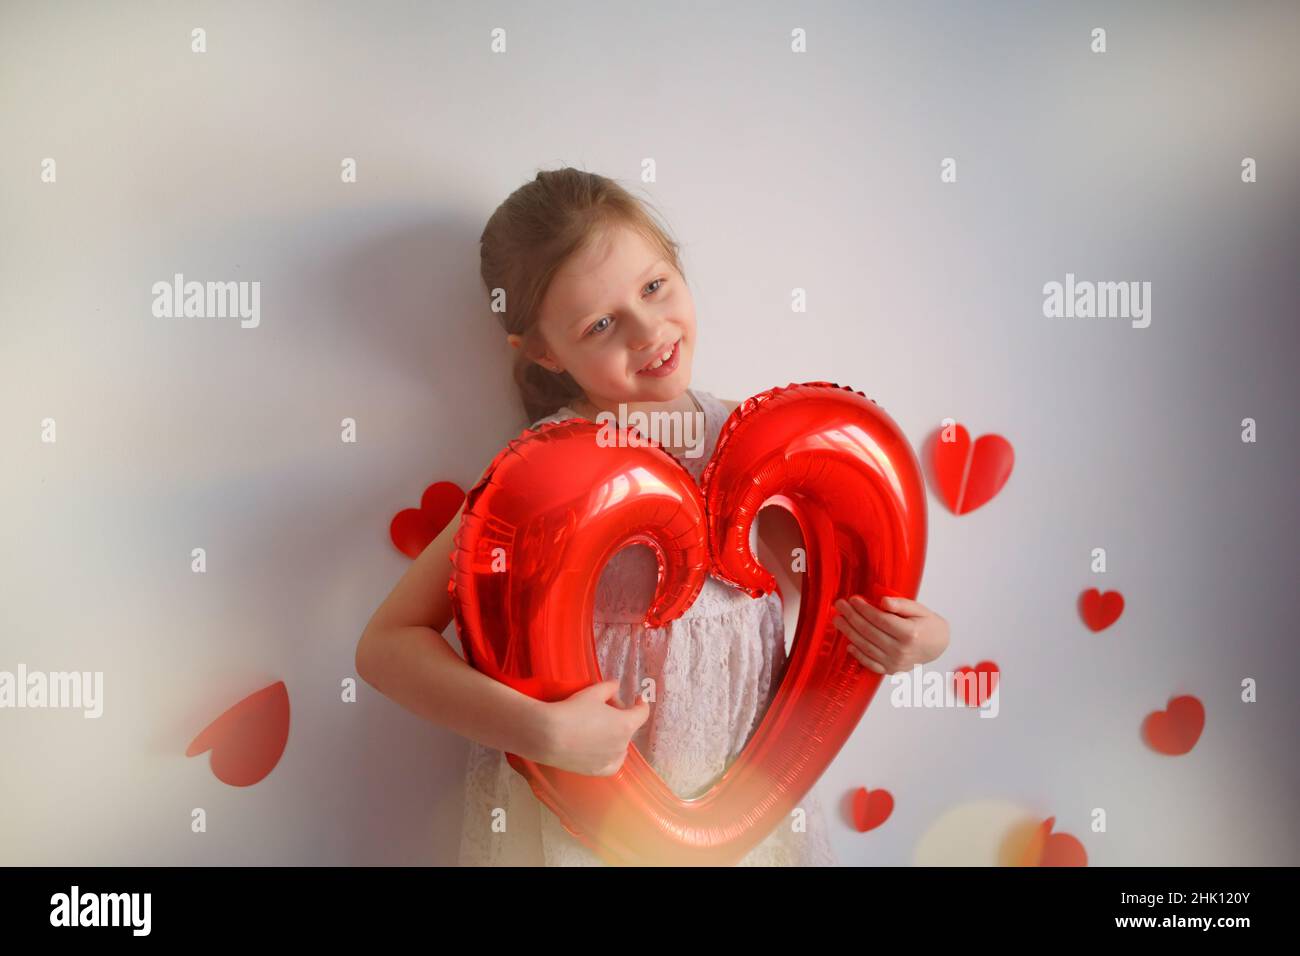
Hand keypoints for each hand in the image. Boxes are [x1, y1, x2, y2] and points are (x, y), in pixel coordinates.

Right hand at [535, 679, 649, 776]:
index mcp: (626, 724)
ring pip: (621, 746)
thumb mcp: (593, 693)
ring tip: (598, 727)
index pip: (642, 713)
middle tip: (603, 707)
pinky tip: (603, 749)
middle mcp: (622, 744)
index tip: (638, 699)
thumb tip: (616, 686)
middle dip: (620, 716)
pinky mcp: (598, 771)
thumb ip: (609, 688)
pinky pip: (613, 763)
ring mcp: (611, 760)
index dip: (641, 704)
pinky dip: (612, 755)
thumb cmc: (573, 711)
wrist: (549, 736)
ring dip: (616, 735)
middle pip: (628, 727)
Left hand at [832, 595, 948, 674]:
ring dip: (849, 632)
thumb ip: (901, 604)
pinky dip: (858, 654)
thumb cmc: (927, 624)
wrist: (937, 646)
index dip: (864, 609)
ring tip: (838, 620)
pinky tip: (848, 643)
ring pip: (866, 646)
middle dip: (852, 617)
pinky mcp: (891, 670)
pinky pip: (870, 663)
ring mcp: (895, 663)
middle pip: (870, 632)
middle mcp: (901, 651)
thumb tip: (882, 601)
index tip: (853, 599)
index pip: (880, 620)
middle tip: (839, 605)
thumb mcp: (919, 609)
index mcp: (910, 634)